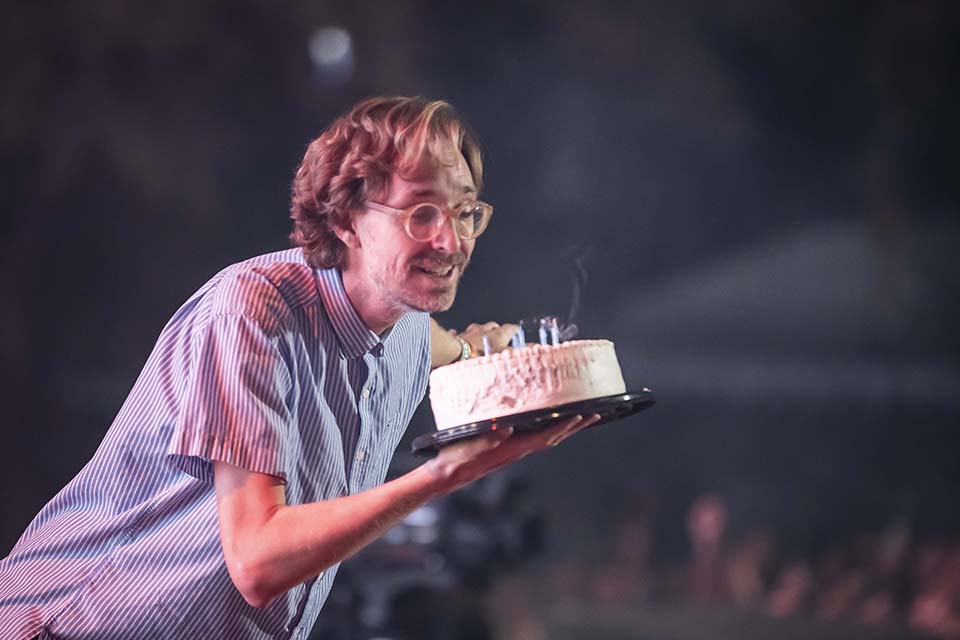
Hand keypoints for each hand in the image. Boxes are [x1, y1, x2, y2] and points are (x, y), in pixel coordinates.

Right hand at [425, 413, 601, 491]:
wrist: (446, 474)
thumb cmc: (456, 458)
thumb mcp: (469, 446)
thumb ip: (487, 438)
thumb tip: (506, 429)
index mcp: (513, 448)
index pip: (546, 437)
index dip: (566, 426)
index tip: (583, 416)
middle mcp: (518, 450)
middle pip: (554, 438)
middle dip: (575, 426)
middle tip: (595, 414)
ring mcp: (513, 450)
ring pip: (546, 438)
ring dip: (565, 427)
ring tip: (581, 416)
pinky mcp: (506, 448)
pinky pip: (534, 436)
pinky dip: (548, 427)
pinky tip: (548, 420)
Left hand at [451, 321, 519, 356]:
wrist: (455, 356)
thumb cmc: (480, 358)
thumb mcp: (504, 357)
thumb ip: (518, 352)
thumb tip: (535, 347)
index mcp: (497, 334)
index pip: (510, 328)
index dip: (514, 330)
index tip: (517, 331)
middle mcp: (483, 330)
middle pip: (493, 326)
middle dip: (497, 330)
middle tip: (500, 337)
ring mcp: (468, 333)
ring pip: (476, 329)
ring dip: (480, 333)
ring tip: (481, 340)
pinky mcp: (456, 338)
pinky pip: (460, 335)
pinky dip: (462, 338)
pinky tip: (461, 341)